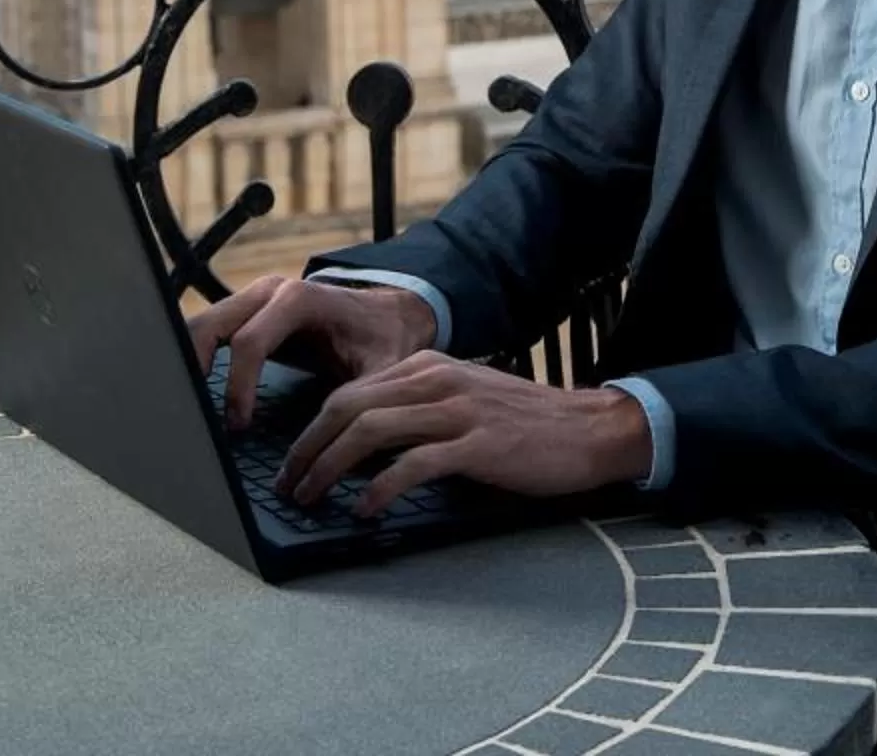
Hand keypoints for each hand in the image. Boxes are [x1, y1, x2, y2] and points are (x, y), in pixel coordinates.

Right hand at [186, 273, 438, 430]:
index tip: (237, 427)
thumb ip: (361, 400)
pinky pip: (209, 331)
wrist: (388, 314)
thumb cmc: (384, 341)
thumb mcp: (382, 370)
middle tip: (192, 418)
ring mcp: (254, 299)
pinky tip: (196, 394)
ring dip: (189, 364)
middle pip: (210, 326)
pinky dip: (196, 359)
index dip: (238, 387)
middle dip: (194, 370)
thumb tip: (334, 445)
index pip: (249, 342)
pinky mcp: (247, 312)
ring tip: (188, 409)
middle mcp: (270, 292)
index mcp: (299, 299)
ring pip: (201, 326)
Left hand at [279, 353, 652, 516]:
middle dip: (307, 448)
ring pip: (370, 430)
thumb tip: (362, 445)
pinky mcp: (478, 445)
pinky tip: (364, 509)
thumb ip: (419, 410)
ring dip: (328, 467)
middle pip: (348, 407)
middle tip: (287, 485)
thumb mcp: (466, 400)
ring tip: (310, 497)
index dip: (312, 429)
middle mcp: (438, 381)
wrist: (589, 430)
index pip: (350, 391)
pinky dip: (379, 487)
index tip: (293, 463)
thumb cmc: (526, 425)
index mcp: (430, 367)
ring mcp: (458, 411)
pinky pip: (413, 464)